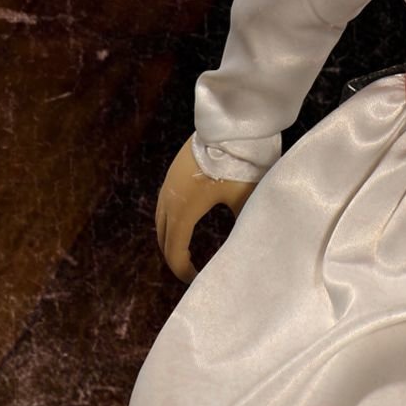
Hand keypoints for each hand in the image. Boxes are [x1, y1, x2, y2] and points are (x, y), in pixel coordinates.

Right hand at [154, 136, 257, 281]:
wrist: (227, 124)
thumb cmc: (239, 162)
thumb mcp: (245, 198)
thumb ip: (242, 225)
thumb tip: (245, 247)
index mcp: (184, 210)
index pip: (175, 251)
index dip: (183, 271)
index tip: (197, 281)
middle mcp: (169, 199)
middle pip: (163, 239)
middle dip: (174, 259)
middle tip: (191, 273)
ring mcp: (168, 185)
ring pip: (160, 222)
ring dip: (170, 240)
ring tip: (185, 253)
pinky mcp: (172, 174)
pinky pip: (163, 206)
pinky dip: (170, 222)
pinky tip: (184, 224)